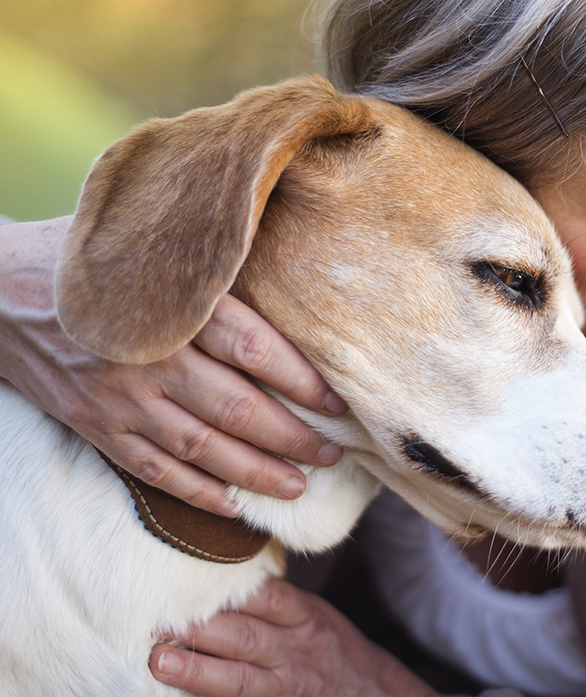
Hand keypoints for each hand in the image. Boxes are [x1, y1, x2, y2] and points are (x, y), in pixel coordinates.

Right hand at [0, 217, 346, 516]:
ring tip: (298, 486)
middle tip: (332, 453)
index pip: (255, 349)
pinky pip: (154, 471)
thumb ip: (207, 257)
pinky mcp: (94, 425)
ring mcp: (118, 399)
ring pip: (202, 449)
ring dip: (256, 473)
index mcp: (170, 307)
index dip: (303, 381)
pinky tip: (233, 505)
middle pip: (238, 409)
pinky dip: (196, 493)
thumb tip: (282, 252)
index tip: (338, 403)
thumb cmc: (86, 258)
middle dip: (293, 438)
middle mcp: (148, 358)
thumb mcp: (146, 240)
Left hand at [149, 578, 444, 696]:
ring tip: (158, 661)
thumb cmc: (329, 648)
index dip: (228, 590)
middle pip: (247, 637)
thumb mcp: (313, 615)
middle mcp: (296, 650)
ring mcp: (288, 685)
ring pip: (240, 679)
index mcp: (305, 617)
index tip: (186, 576)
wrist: (373, 694)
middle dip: (202, 628)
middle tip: (157, 618)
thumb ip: (274, 600)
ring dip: (198, 670)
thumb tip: (220, 577)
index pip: (268, 597)